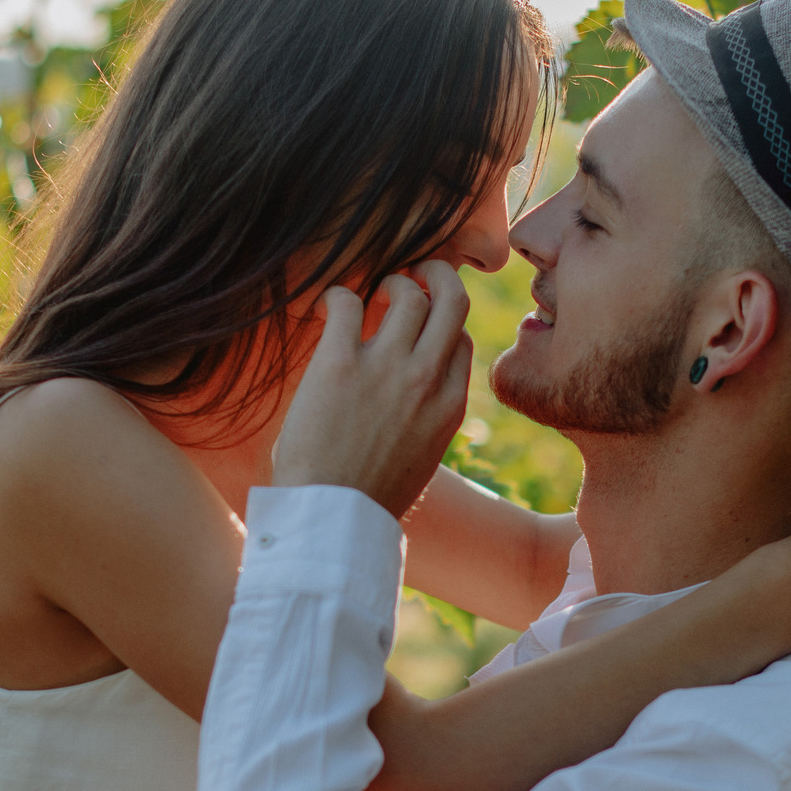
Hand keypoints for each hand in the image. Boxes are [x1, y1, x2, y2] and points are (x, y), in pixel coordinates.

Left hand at [272, 261, 473, 520]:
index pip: (461, 342)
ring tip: (371, 292)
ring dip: (390, 282)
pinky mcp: (340, 363)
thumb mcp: (417, 462)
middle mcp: (426, 379)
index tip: (422, 324)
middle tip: (415, 272)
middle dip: (436, 275)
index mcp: (449, 407)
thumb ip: (422, 424)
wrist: (332, 518)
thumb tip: (409, 410)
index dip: (442, 325)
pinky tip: (329, 307)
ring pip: (406, 293)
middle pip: (451, 301)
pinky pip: (347, 303)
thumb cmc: (366, 498)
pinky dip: (339, 296)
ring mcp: (386, 368)